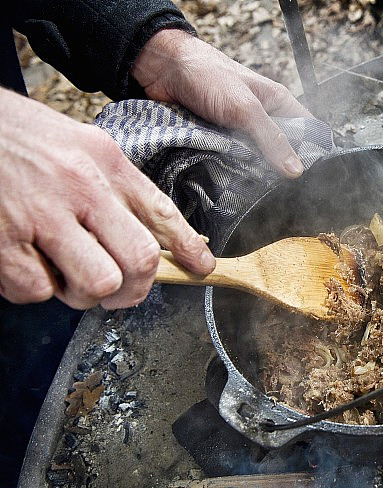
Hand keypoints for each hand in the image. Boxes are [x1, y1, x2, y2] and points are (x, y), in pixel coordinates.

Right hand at [0, 88, 215, 309]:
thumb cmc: (18, 138)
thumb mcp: (80, 145)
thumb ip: (117, 187)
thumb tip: (155, 234)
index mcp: (103, 161)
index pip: (161, 212)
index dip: (187, 248)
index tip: (201, 268)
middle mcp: (79, 185)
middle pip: (138, 260)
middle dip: (134, 288)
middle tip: (119, 288)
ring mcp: (39, 213)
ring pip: (96, 284)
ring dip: (84, 293)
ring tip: (65, 272)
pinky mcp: (1, 240)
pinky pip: (37, 290)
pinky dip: (35, 288)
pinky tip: (26, 262)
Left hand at [132, 29, 312, 177]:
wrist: (163, 70)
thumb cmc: (208, 76)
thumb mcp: (245, 109)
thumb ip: (271, 139)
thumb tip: (295, 170)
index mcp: (278, 103)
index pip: (308, 131)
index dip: (314, 153)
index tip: (313, 178)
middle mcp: (263, 119)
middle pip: (281, 152)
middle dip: (279, 169)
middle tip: (280, 190)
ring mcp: (241, 132)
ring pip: (256, 161)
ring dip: (253, 172)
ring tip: (255, 189)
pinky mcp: (221, 142)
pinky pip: (233, 163)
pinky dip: (231, 171)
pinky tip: (233, 182)